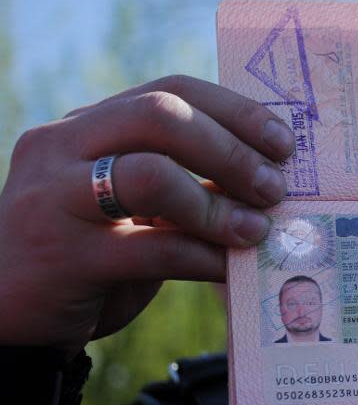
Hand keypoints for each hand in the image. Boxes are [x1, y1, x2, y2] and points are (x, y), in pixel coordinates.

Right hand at [0, 75, 294, 354]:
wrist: (13, 314)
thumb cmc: (91, 253)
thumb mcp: (133, 205)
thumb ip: (182, 181)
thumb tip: (267, 177)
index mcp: (88, 124)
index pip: (170, 90)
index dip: (235, 111)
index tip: (283, 143)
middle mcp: (62, 146)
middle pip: (161, 117)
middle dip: (231, 150)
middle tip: (275, 187)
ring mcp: (54, 198)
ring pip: (152, 176)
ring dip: (218, 204)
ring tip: (256, 229)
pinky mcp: (61, 255)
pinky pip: (151, 248)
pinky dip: (203, 257)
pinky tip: (229, 268)